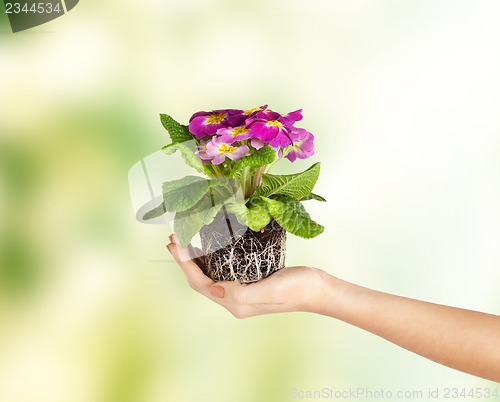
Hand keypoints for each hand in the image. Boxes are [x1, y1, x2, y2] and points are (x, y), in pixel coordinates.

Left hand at [167, 234, 324, 317]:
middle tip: (174, 239)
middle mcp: (235, 300)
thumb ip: (241, 293)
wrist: (319, 289)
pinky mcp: (250, 282)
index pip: (201, 284)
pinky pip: (223, 270)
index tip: (176, 244)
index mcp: (236, 304)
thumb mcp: (271, 290)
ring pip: (210, 275)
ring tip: (186, 241)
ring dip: (196, 259)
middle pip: (201, 280)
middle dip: (185, 261)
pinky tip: (211, 246)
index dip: (185, 265)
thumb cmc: (299, 288)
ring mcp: (242, 291)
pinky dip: (212, 258)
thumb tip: (214, 290)